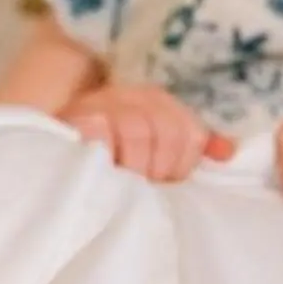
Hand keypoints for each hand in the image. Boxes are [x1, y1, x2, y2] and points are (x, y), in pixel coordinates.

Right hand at [59, 84, 236, 183]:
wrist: (54, 160)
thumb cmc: (111, 160)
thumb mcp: (152, 150)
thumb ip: (186, 148)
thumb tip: (227, 151)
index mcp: (156, 101)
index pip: (190, 131)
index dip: (183, 164)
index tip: (167, 182)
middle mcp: (131, 95)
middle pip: (168, 129)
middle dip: (161, 167)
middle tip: (146, 188)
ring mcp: (103, 103)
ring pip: (139, 131)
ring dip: (136, 166)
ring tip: (127, 185)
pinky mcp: (78, 117)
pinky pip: (104, 132)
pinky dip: (107, 154)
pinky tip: (105, 170)